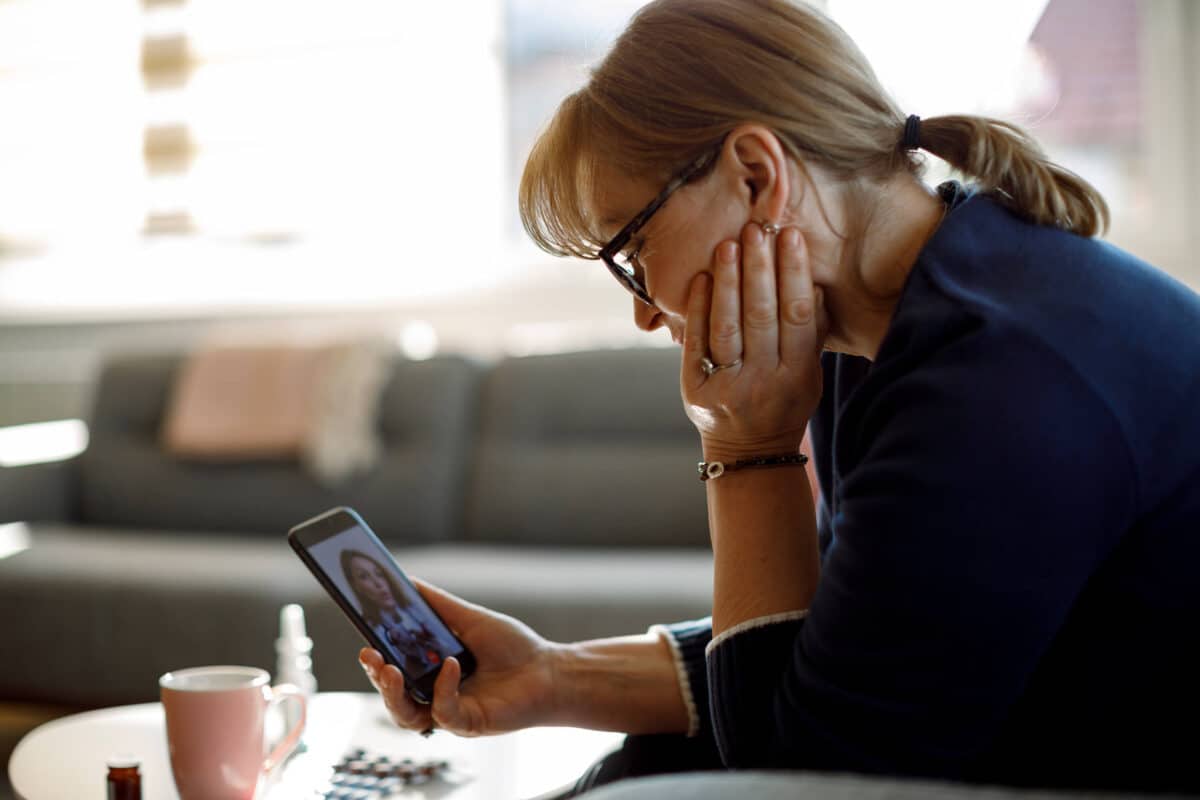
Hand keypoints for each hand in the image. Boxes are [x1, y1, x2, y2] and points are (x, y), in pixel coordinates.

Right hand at [359, 579, 561, 736]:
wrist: (550, 671)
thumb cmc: (513, 648)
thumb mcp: (470, 619)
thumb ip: (438, 604)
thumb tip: (406, 582)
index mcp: (433, 672)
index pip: (394, 671)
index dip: (377, 660)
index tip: (364, 640)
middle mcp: (436, 695)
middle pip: (394, 696)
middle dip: (377, 678)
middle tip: (370, 656)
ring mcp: (451, 712)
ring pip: (407, 715)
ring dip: (393, 693)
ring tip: (390, 669)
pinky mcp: (468, 724)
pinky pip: (442, 711)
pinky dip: (442, 687)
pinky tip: (451, 664)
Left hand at [682, 223, 826, 460]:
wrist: (750, 452)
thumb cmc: (785, 403)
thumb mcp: (810, 375)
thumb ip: (811, 333)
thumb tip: (813, 281)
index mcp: (797, 375)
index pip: (796, 316)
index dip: (794, 273)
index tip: (790, 236)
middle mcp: (762, 381)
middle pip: (760, 316)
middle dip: (759, 269)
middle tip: (756, 229)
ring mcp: (727, 386)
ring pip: (727, 327)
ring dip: (727, 282)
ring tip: (728, 244)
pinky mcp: (695, 389)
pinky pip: (696, 343)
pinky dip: (698, 309)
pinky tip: (702, 278)